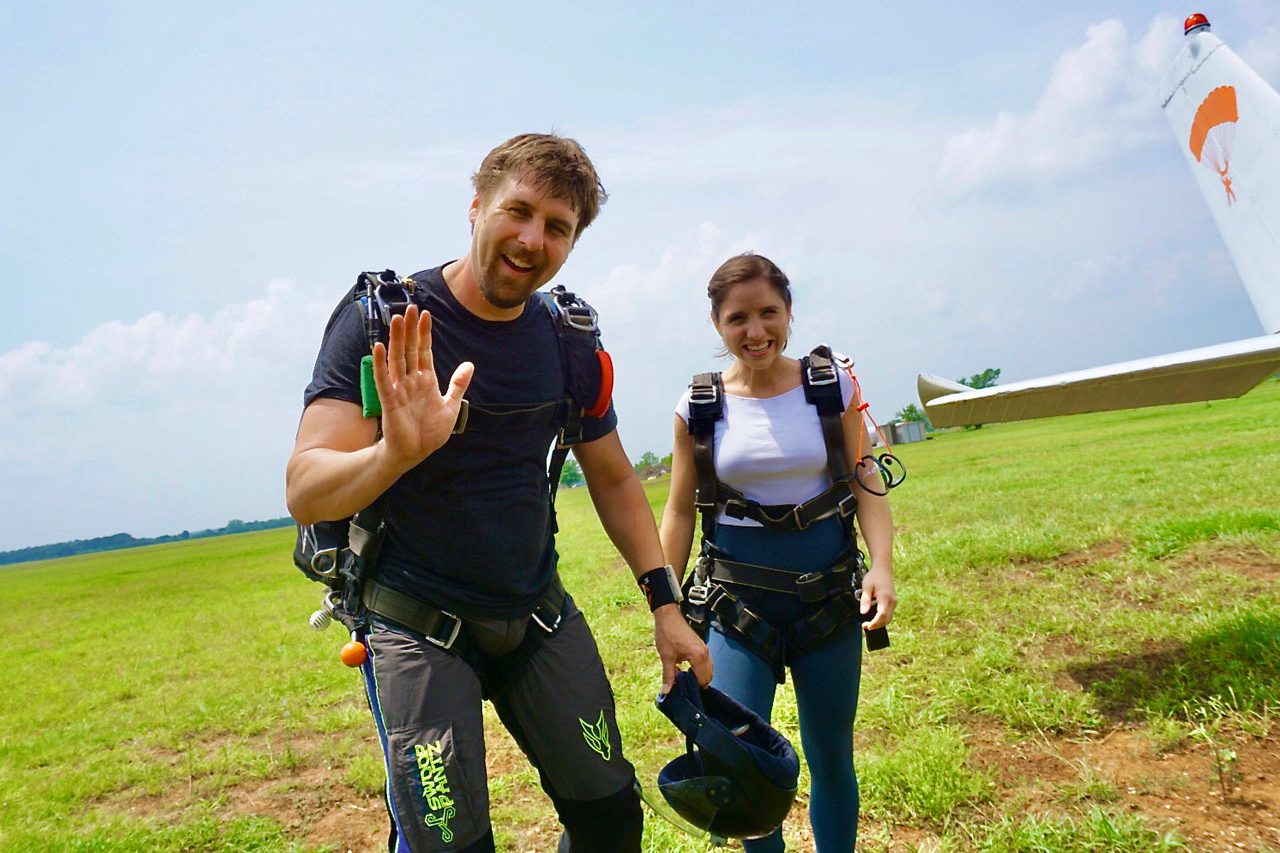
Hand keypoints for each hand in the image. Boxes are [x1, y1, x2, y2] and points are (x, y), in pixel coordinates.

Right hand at [371, 304, 472, 471]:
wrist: (415, 453)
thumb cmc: (430, 432)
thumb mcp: (451, 406)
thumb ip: (458, 385)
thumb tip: (469, 364)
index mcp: (426, 380)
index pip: (424, 351)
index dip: (424, 333)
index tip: (425, 314)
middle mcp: (411, 381)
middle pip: (409, 350)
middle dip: (410, 329)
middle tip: (410, 307)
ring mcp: (399, 389)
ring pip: (397, 359)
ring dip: (395, 339)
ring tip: (396, 319)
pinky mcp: (390, 401)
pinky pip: (383, 380)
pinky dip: (381, 364)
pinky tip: (379, 347)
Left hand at [653, 605, 711, 694]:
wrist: (668, 616)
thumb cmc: (667, 634)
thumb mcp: (666, 657)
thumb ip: (668, 676)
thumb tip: (666, 692)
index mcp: (698, 657)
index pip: (702, 680)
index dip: (694, 688)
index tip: (684, 691)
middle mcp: (705, 653)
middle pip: (708, 676)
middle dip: (698, 683)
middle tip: (685, 686)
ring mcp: (704, 648)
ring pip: (708, 669)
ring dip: (699, 676)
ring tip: (685, 678)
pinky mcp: (701, 645)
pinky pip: (705, 662)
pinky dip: (699, 668)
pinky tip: (686, 668)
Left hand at [860, 564, 895, 630]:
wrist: (883, 569)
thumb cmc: (874, 576)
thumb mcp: (866, 587)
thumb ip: (865, 600)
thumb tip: (863, 612)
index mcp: (885, 597)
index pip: (882, 615)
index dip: (875, 623)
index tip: (867, 626)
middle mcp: (892, 601)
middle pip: (886, 619)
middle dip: (876, 625)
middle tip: (865, 626)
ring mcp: (894, 602)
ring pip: (889, 618)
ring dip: (880, 623)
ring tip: (868, 623)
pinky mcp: (893, 602)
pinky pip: (889, 613)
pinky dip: (882, 618)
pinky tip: (874, 617)